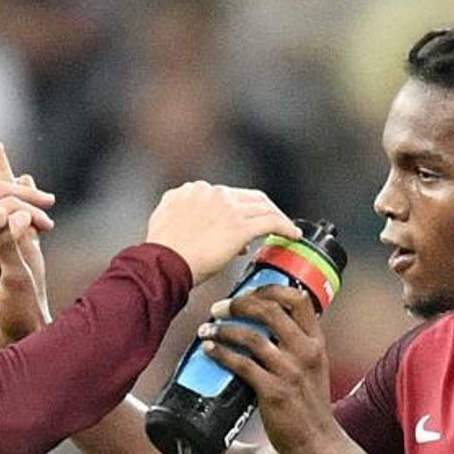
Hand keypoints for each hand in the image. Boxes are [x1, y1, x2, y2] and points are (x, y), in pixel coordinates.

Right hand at [0, 143, 49, 345]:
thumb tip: (3, 213)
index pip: (14, 197)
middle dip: (0, 175)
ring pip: (3, 218)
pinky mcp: (1, 271)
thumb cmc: (21, 311)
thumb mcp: (14, 276)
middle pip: (9, 201)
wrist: (22, 340)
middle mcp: (20, 244)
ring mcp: (11, 256)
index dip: (4, 172)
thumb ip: (10, 245)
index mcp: (23, 240)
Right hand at [145, 182, 297, 284]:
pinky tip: (292, 235)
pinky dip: (285, 227)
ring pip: (264, 206)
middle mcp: (212, 193)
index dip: (239, 209)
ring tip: (286, 229)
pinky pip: (272, 222)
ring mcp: (228, 208)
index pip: (226, 195)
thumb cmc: (161, 252)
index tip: (243, 223)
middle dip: (262, 209)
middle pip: (249, 196)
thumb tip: (204, 222)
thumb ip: (182, 211)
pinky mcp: (239, 226)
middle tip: (272, 223)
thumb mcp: (164, 219)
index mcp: (194, 190)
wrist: (161, 263)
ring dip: (277, 217)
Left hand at [194, 285, 340, 453]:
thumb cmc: (310, 405)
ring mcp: (290, 372)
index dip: (270, 289)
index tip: (247, 291)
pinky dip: (221, 354)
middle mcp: (305, 352)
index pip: (298, 299)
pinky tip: (209, 351)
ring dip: (223, 329)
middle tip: (219, 308)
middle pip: (269, 311)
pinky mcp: (274, 392)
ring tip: (207, 330)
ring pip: (251, 337)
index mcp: (316, 342)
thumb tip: (265, 325)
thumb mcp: (314, 366)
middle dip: (238, 304)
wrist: (317, 441)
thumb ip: (297, 344)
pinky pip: (242, 365)